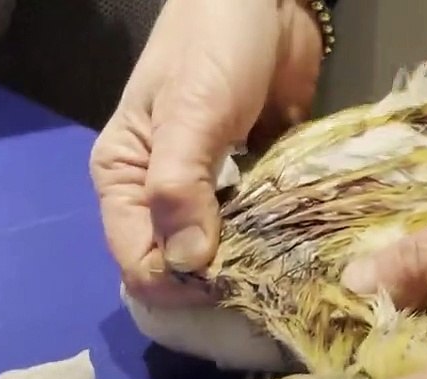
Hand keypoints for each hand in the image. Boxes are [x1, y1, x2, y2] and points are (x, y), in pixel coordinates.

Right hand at [90, 0, 322, 305]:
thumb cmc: (213, 45)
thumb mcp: (191, 114)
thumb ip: (181, 188)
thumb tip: (190, 265)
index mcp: (125, 180)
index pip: (140, 264)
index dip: (181, 285)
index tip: (231, 284)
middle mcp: (158, 195)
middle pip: (181, 268)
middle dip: (219, 283)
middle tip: (268, 282)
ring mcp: (208, 192)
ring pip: (223, 255)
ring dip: (253, 267)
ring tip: (289, 270)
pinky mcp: (251, 184)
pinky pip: (260, 231)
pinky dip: (277, 242)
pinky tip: (301, 248)